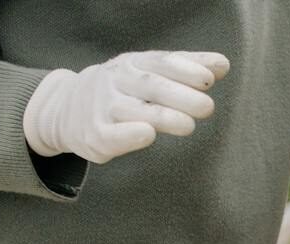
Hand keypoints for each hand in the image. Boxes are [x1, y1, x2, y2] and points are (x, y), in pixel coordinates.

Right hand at [23, 51, 229, 163]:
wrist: (67, 107)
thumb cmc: (123, 89)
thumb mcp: (149, 72)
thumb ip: (186, 68)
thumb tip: (222, 64)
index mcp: (134, 63)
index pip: (161, 62)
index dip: (185, 68)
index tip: (210, 77)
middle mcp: (118, 81)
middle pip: (151, 86)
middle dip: (180, 95)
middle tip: (207, 106)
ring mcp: (104, 106)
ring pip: (133, 110)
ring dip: (162, 117)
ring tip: (188, 125)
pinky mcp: (96, 134)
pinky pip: (112, 134)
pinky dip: (129, 135)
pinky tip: (147, 135)